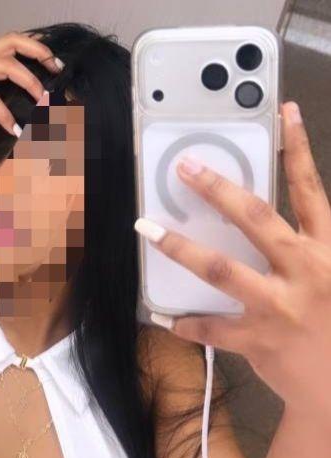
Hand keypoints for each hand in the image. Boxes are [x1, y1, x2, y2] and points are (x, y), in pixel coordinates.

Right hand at [0, 31, 62, 145]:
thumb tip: (12, 116)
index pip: (9, 45)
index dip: (33, 47)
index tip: (52, 63)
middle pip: (11, 43)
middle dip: (37, 51)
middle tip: (55, 69)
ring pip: (4, 65)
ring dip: (27, 81)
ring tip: (41, 100)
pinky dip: (3, 113)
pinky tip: (13, 129)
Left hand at [136, 101, 330, 419]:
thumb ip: (311, 246)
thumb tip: (274, 227)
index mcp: (328, 249)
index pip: (312, 189)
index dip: (299, 148)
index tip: (282, 112)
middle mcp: (305, 270)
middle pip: (256, 219)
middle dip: (218, 189)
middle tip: (186, 167)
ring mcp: (279, 305)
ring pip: (221, 269)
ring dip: (180, 248)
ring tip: (149, 230)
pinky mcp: (259, 340)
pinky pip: (213, 329)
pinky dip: (189, 324)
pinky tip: (169, 320)